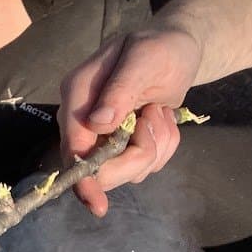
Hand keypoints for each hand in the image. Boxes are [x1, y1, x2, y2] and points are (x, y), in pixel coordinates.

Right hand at [59, 25, 201, 213]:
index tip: (97, 203)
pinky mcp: (122, 146)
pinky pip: (144, 166)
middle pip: (99, 170)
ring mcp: (102, 136)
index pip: (73, 146)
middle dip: (137, 155)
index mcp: (78, 94)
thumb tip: (97, 123)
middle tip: (157, 119)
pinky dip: (163, 147)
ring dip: (156, 147)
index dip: (83, 178)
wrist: (178, 50)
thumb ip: (121, 90)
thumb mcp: (144, 59)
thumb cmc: (161, 48)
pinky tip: (163, 119)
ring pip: (128, 170)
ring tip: (161, 111)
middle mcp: (83, 119)